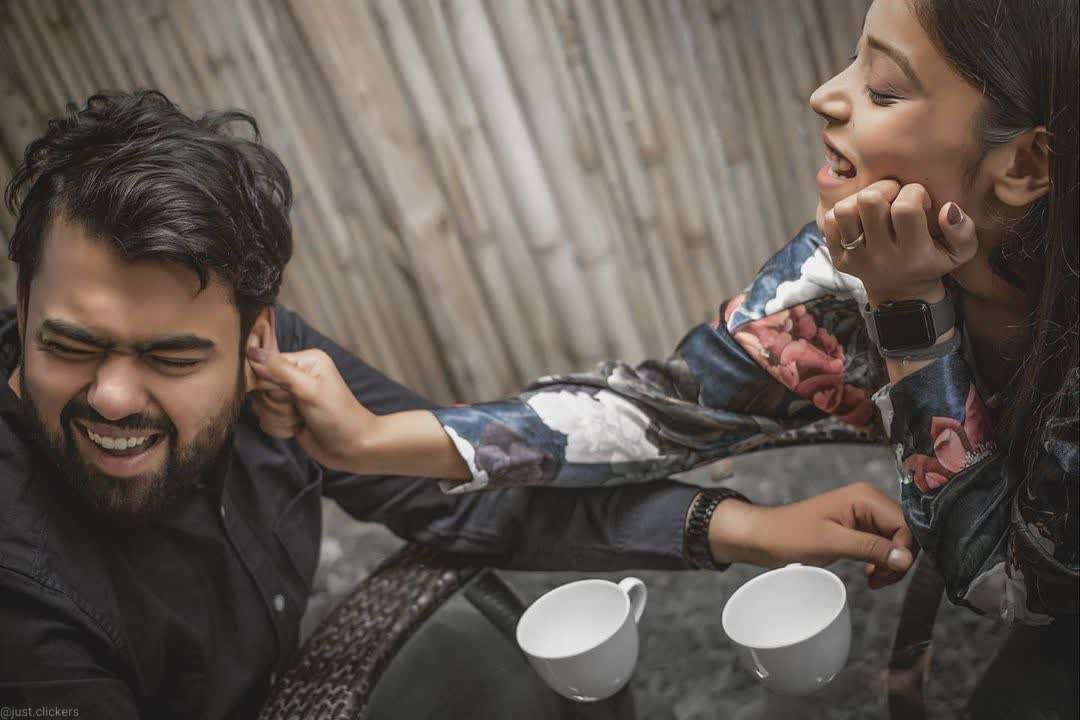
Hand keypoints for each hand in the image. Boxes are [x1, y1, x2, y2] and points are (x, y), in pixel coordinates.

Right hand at [246, 346, 376, 472]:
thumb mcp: (309, 389)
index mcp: (304, 361)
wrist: (352, 447)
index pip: (265, 364)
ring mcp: (290, 397)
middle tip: (299, 409)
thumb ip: (279, 370)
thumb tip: (251, 352)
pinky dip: (280, 427)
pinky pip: (265, 420)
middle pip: (260, 387)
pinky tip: (298, 428)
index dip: (269, 383)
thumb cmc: (336, 415)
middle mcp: (296, 375)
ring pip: (261, 406)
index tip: (287, 395)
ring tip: (301, 420)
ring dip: (280, 417)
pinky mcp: (286, 415)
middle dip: (277, 403)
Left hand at [710, 481, 916, 587]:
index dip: (903, 551)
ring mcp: (863, 514)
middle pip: (904, 533)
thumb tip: (905, 558)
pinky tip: (869, 572)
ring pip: (895, 542)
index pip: (906, 524)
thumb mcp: (832, 542)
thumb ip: (871, 548)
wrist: (764, 537)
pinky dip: (880, 561)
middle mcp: (868, 501)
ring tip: (873, 579)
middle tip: (878, 579)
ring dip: (889, 563)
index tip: (888, 571)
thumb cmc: (790, 535)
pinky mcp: (858, 527)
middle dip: (897, 560)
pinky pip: (882, 545)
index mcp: (865, 496)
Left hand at [820, 179, 977, 305]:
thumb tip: (948, 208)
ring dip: (861, 199)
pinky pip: (829, 221)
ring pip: (845, 209)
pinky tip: (860, 217)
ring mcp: (856, 258)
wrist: (900, 294)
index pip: (905, 208)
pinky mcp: (838, 258)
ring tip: (875, 205)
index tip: (919, 200)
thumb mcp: (959, 253)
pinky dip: (844, 212)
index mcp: (912, 254)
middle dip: (885, 188)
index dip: (914, 192)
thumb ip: (963, 230)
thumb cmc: (930, 263)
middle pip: (870, 201)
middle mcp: (881, 257)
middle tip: (894, 196)